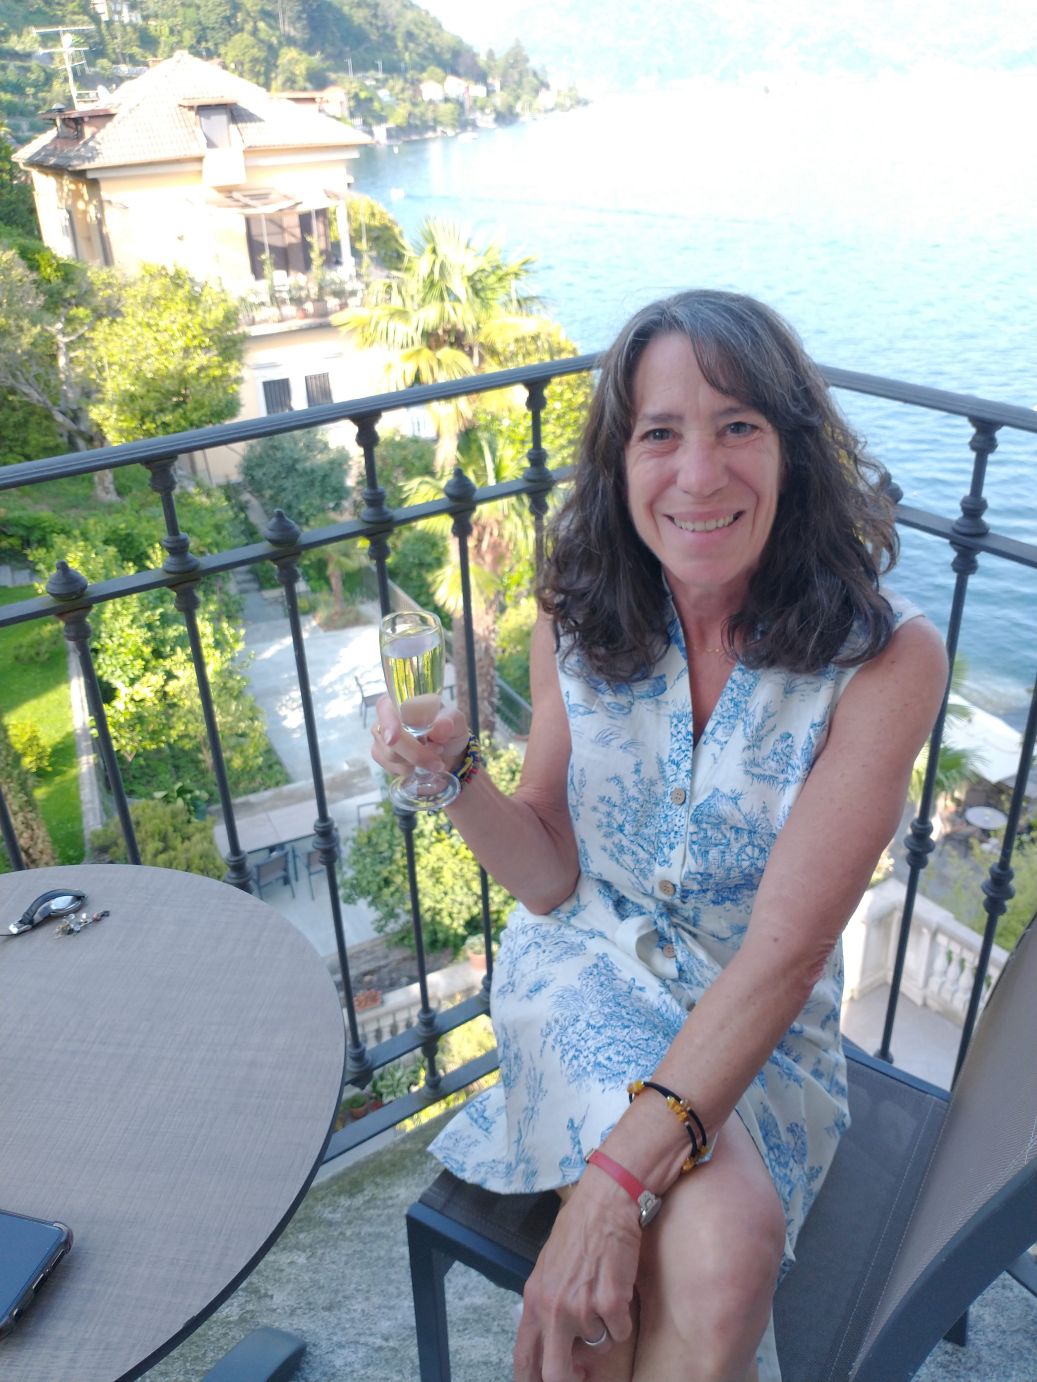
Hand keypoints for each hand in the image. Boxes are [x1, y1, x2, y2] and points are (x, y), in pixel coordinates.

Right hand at [370, 695, 469, 778]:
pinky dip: (408, 770)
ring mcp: (380, 738)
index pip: (385, 708)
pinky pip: (390, 768)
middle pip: (389, 740)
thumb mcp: (456, 721)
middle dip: (415, 753)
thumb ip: (450, 720)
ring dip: (415, 762)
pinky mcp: (381, 756)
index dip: (388, 724)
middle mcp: (385, 717)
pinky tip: (419, 764)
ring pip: (390, 757)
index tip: (392, 739)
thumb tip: (441, 725)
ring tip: (433, 755)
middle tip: (438, 757)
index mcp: (400, 700)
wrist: (448, 751)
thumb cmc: (448, 729)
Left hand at [514, 1175, 639, 1381]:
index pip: (524, 1357)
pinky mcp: (611, 1304)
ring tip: (603, 1296)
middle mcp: (554, 1309)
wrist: (606, 1202)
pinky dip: (623, 1319)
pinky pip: (620, 1333)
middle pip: (557, 1374)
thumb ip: (547, 1304)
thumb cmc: (578, 1229)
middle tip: (582, 1372)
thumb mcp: (548, 1268)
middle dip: (571, 1378)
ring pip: (598, 1348)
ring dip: (604, 1331)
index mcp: (534, 1299)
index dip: (531, 1381)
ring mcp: (582, 1309)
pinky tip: (618, 1289)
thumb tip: (554, 1342)